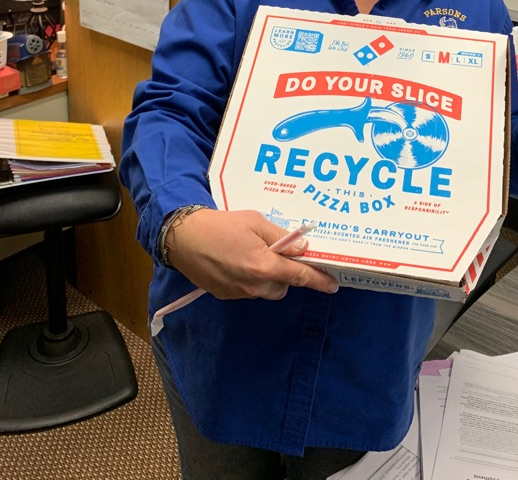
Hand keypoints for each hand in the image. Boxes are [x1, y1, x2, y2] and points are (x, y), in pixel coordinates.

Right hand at [166, 208, 338, 300]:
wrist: (184, 238)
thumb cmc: (221, 225)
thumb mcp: (254, 221)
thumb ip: (280, 237)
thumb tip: (302, 249)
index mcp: (264, 266)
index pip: (299, 276)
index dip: (318, 280)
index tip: (333, 284)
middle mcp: (253, 285)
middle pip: (283, 286)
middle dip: (287, 274)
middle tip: (279, 253)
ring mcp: (239, 293)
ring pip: (266, 290)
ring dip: (269, 278)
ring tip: (255, 255)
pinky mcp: (225, 295)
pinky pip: (248, 291)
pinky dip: (251, 280)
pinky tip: (239, 262)